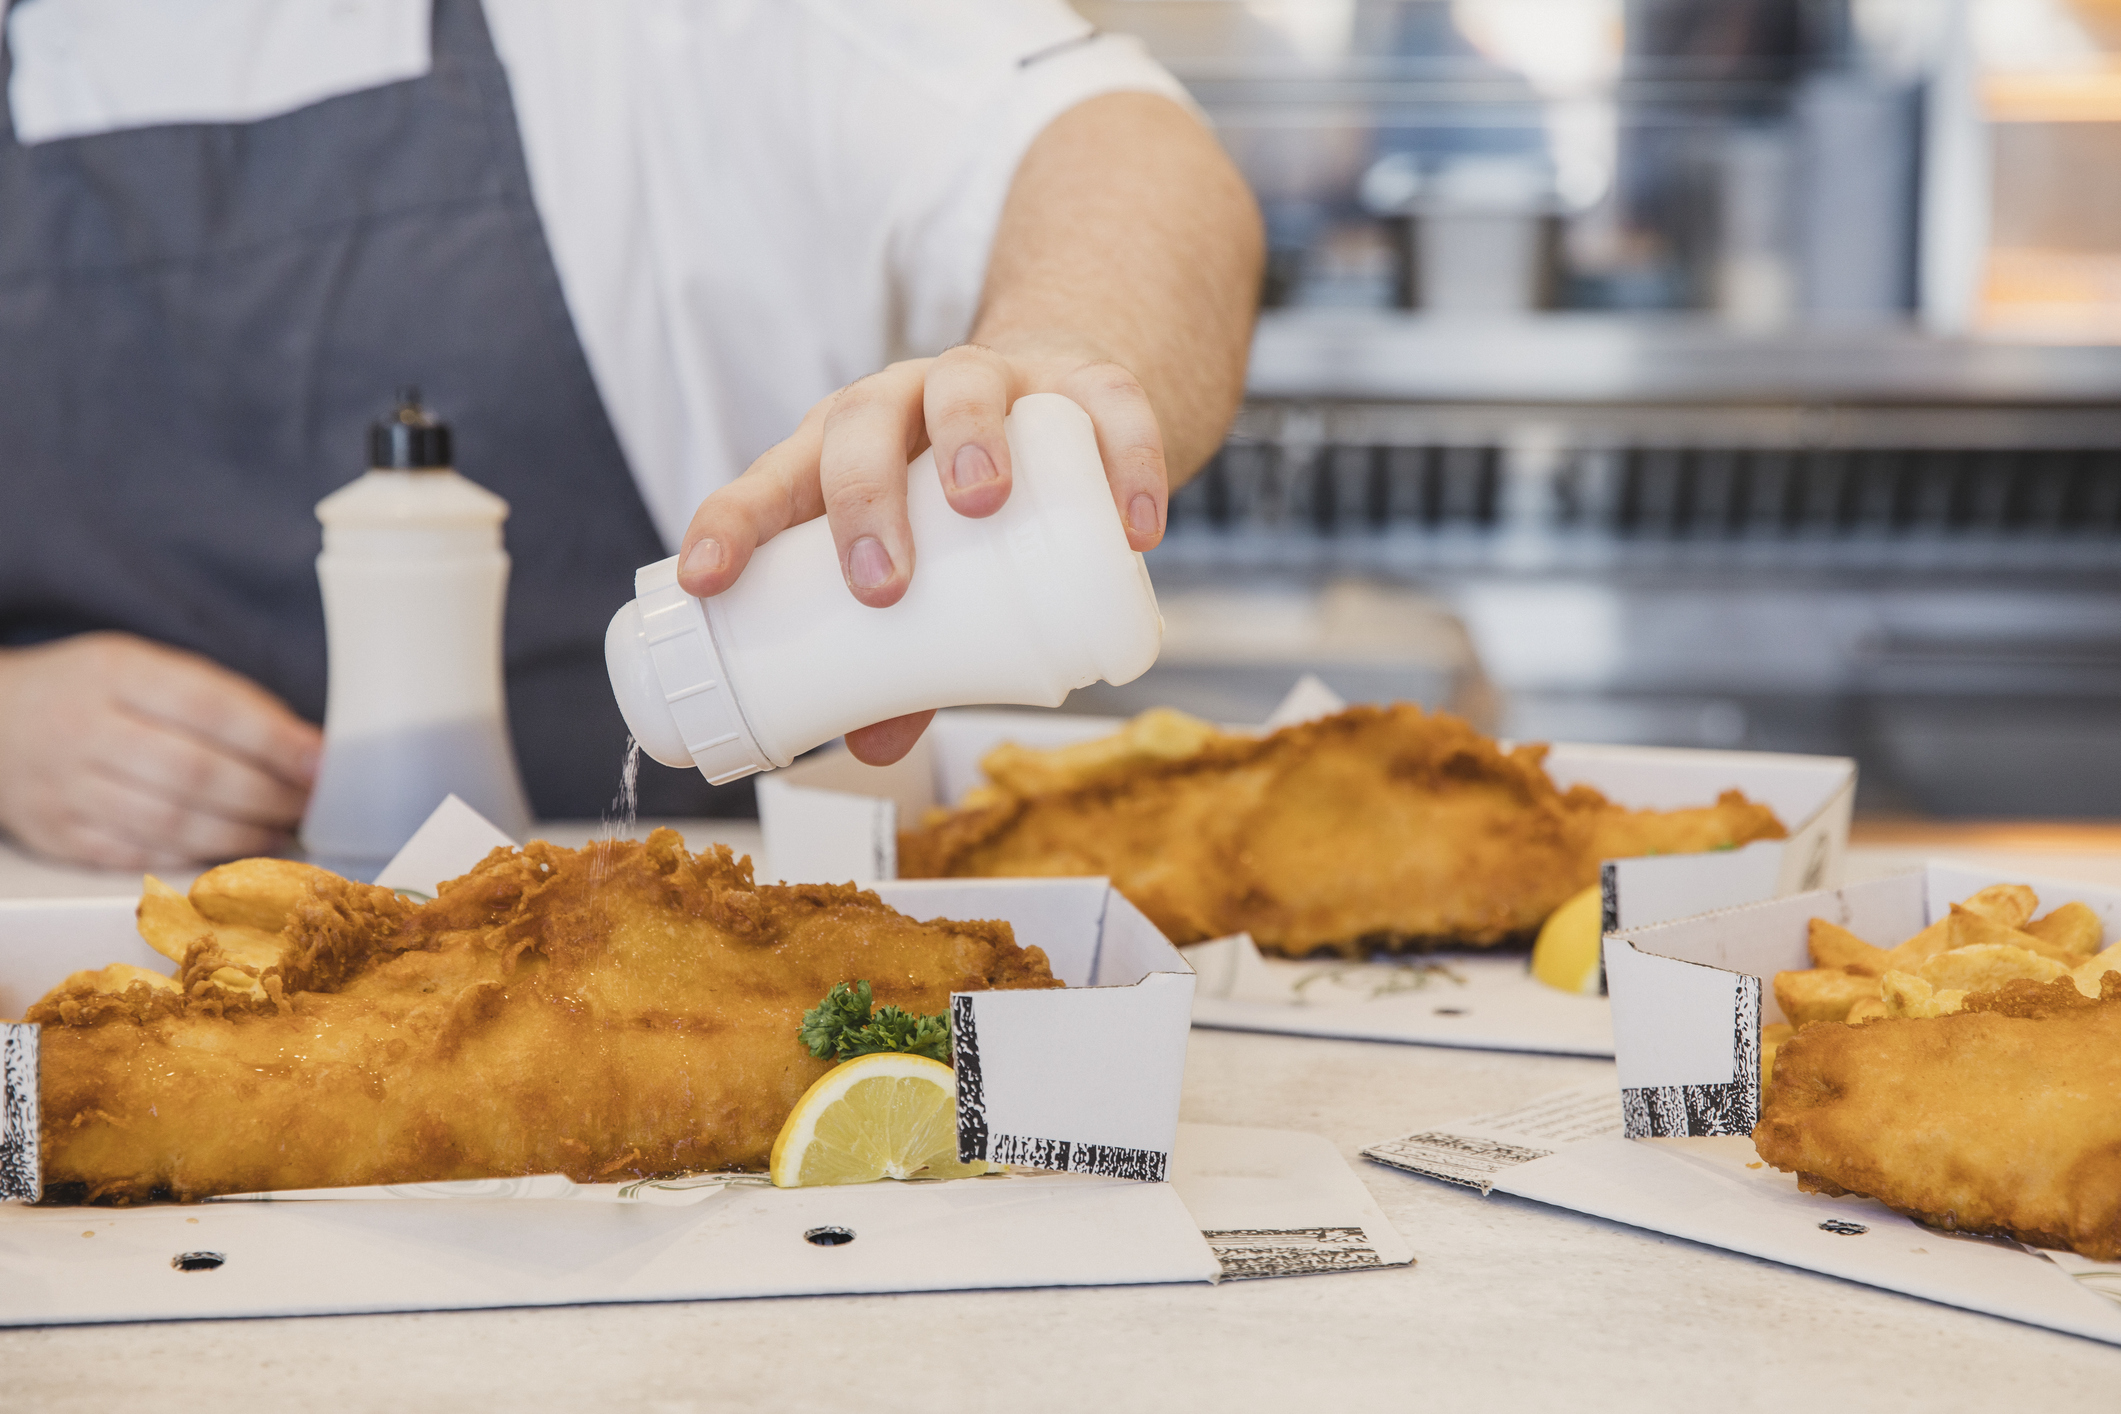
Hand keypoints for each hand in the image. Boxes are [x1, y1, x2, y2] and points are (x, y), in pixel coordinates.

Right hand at [0, 633, 321, 868]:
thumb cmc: (91, 692)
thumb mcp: (146, 666)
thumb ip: (222, 700)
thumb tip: (305, 746)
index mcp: (115, 673)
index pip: (209, 708)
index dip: (275, 740)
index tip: (321, 763)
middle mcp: (85, 730)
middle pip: (195, 774)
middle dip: (268, 795)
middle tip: (308, 803)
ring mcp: (66, 788)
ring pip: (170, 823)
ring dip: (241, 833)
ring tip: (281, 828)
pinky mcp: (59, 835)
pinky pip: (138, 856)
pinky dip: (194, 858)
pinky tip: (232, 851)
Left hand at [674, 340, 1167, 764]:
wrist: (1061, 414)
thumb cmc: (958, 508)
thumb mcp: (923, 574)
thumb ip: (898, 659)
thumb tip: (871, 747)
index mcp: (838, 451)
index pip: (770, 478)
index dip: (731, 523)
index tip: (707, 581)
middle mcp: (903, 402)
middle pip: (861, 423)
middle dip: (863, 498)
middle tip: (883, 584)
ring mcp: (994, 379)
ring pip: (966, 383)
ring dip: (969, 437)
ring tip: (983, 501)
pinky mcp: (1082, 383)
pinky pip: (1107, 405)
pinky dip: (1124, 459)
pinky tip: (1134, 527)